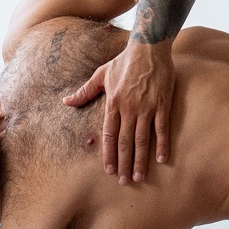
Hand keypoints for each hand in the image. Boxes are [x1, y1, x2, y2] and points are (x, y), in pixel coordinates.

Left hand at [64, 40, 175, 183]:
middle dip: (123, 163)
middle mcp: (129, 108)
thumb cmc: (123, 61)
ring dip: (140, 160)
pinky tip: (162, 159)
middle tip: (123, 181)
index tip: (108, 169)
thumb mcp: (100, 74)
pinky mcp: (162, 104)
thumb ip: (84, 91)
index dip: (108, 154)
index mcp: (113, 103)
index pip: (109, 134)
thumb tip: (65, 102)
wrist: (148, 47)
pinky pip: (161, 128)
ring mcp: (147, 107)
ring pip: (142, 139)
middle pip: (125, 142)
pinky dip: (162, 144)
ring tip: (138, 177)